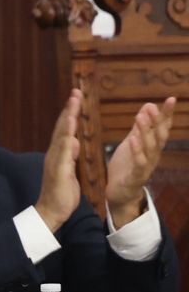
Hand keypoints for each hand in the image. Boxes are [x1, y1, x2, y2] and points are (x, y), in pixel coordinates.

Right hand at [35, 89, 82, 232]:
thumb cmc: (60, 194)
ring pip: (62, 135)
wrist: (51, 212)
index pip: (65, 130)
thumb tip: (74, 142)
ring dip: (67, 118)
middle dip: (69, 109)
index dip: (70, 113)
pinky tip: (71, 128)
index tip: (76, 98)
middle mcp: (55, 154)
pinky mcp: (58, 169)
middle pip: (62, 127)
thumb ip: (71, 156)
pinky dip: (67, 137)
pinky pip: (63, 151)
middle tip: (76, 92)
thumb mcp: (69, 171)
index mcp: (59, 154)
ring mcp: (55, 161)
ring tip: (73, 103)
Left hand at [106, 97, 175, 227]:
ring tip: (141, 117)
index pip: (162, 128)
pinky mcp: (136, 176)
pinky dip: (136, 151)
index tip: (171, 99)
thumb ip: (140, 126)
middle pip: (159, 136)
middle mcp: (153, 155)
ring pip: (150, 148)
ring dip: (146, 132)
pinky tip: (132, 140)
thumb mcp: (133, 142)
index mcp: (152, 146)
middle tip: (154, 106)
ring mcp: (146, 166)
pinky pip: (138, 163)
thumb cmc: (127, 165)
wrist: (120, 192)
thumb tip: (149, 106)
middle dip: (158, 121)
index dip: (167, 114)